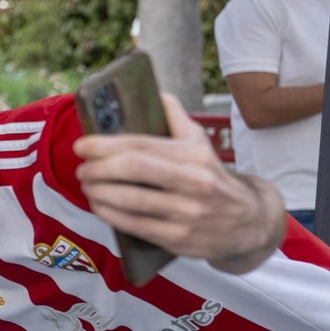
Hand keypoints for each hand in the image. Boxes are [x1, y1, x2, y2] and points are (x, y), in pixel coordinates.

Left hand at [74, 92, 284, 263]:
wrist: (248, 221)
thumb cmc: (211, 177)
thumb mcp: (200, 143)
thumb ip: (175, 117)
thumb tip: (152, 92)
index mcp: (194, 154)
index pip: (142, 144)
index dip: (105, 145)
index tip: (82, 146)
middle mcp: (194, 181)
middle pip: (134, 169)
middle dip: (99, 168)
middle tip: (81, 169)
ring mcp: (187, 212)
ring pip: (131, 200)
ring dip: (99, 192)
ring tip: (87, 186)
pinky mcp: (179, 238)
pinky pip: (135, 225)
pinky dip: (110, 214)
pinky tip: (99, 206)